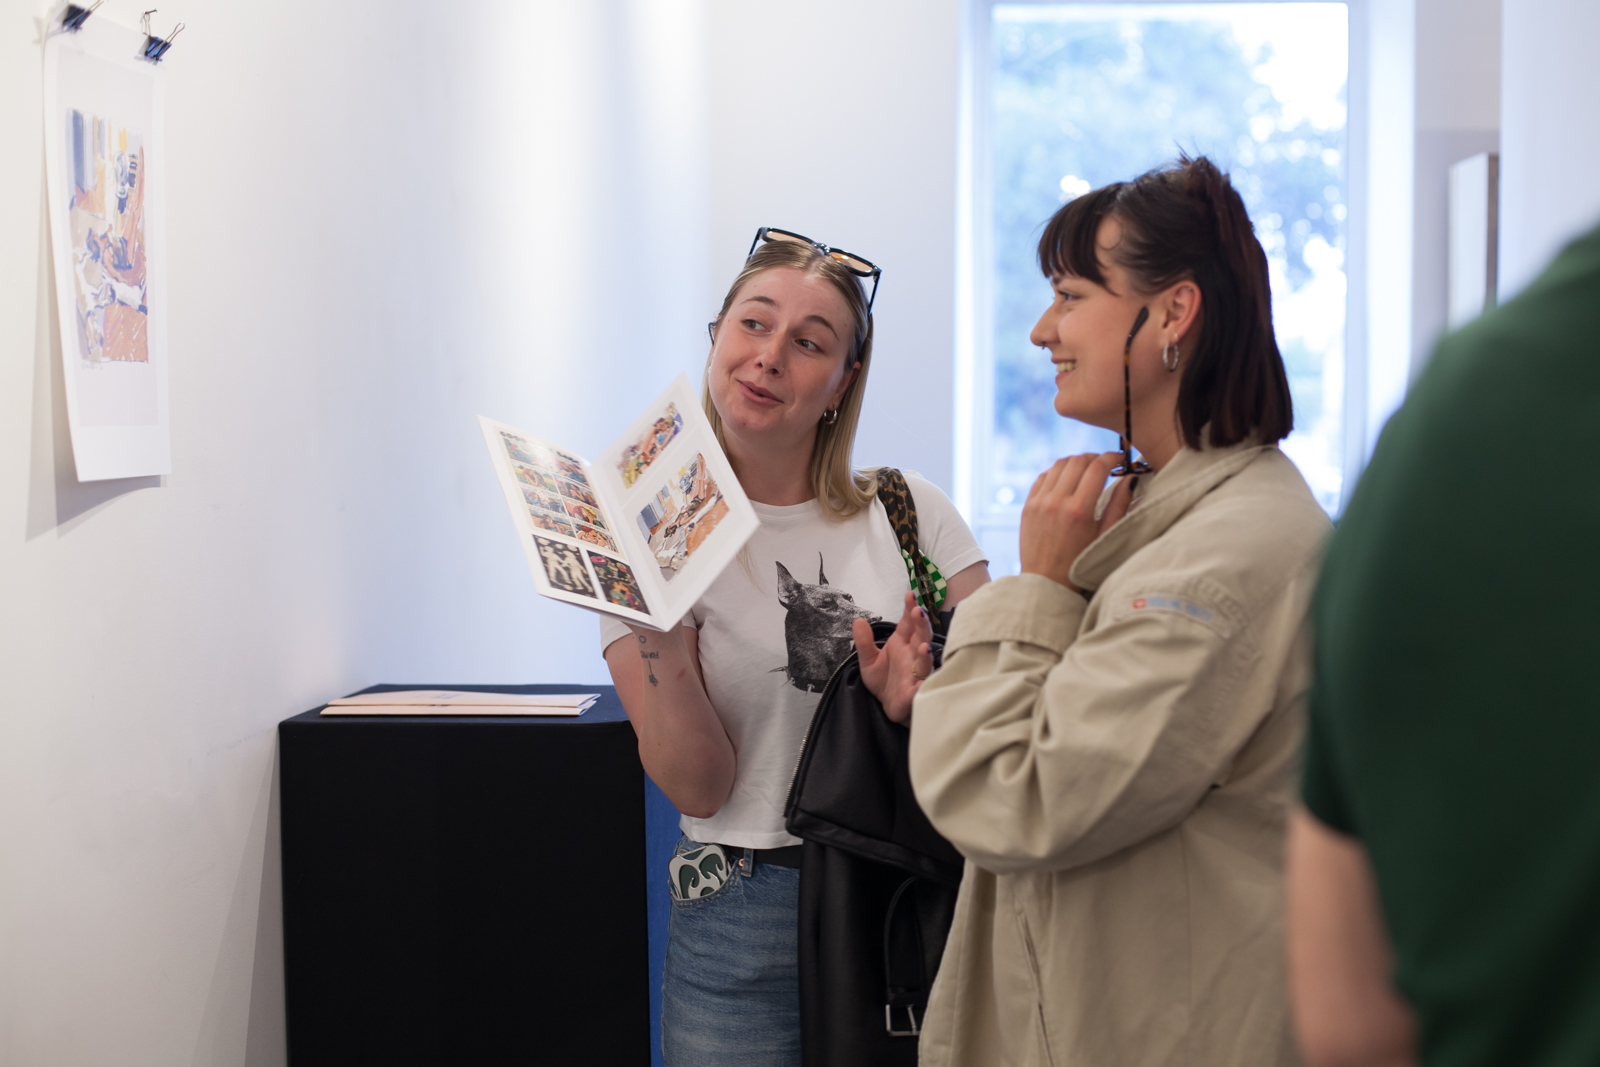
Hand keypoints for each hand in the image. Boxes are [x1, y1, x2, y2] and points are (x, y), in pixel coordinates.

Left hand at [852, 591, 933, 724]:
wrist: (885, 706)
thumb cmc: (883, 681)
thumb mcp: (867, 660)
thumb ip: (863, 641)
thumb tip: (858, 620)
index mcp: (902, 643)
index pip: (908, 622)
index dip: (910, 608)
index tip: (910, 594)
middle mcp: (912, 655)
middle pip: (920, 636)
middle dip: (921, 624)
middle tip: (917, 612)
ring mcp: (916, 673)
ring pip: (925, 660)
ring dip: (925, 653)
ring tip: (923, 645)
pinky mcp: (914, 692)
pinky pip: (921, 686)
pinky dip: (923, 681)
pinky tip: (922, 680)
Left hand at [1019, 452, 1132, 592]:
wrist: (1046, 582)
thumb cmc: (1080, 562)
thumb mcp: (1104, 535)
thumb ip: (1119, 504)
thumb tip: (1130, 478)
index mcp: (1079, 510)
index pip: (1097, 468)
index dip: (1112, 458)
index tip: (1120, 459)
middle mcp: (1056, 501)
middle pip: (1078, 461)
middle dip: (1095, 458)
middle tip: (1105, 465)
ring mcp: (1039, 502)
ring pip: (1059, 465)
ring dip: (1076, 462)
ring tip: (1087, 470)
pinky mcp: (1027, 505)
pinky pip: (1043, 476)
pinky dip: (1057, 472)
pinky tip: (1067, 479)